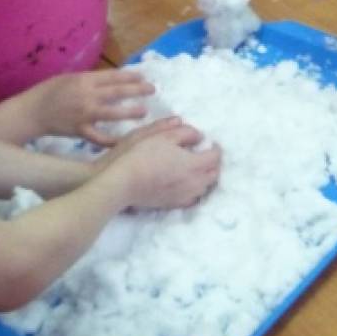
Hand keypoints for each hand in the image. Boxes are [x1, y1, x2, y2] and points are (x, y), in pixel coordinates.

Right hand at [24, 70, 154, 145]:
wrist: (31, 112)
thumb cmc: (48, 92)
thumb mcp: (69, 78)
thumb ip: (90, 80)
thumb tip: (112, 80)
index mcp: (84, 80)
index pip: (113, 76)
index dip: (131, 76)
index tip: (144, 77)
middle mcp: (86, 96)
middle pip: (117, 92)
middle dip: (138, 90)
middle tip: (152, 90)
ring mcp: (84, 114)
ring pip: (113, 113)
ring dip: (130, 112)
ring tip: (143, 111)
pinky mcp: (81, 131)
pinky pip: (100, 138)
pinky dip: (113, 141)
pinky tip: (125, 141)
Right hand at [100, 117, 220, 209]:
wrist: (121, 183)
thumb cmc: (140, 154)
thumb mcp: (161, 134)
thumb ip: (183, 132)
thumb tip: (198, 135)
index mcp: (194, 164)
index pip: (215, 157)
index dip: (215, 147)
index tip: (210, 142)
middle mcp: (193, 183)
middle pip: (214, 174)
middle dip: (213, 163)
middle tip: (205, 154)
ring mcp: (184, 196)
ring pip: (204, 187)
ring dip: (205, 177)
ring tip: (196, 167)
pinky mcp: (173, 204)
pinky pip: (192, 198)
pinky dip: (195, 190)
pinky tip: (186, 183)